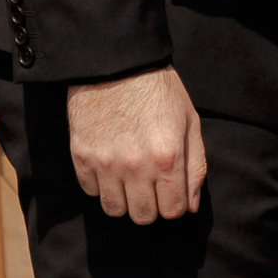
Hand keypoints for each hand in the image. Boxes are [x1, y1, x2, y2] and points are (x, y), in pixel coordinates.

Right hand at [67, 67, 206, 222]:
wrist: (115, 62)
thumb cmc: (158, 89)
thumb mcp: (189, 121)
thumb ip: (195, 166)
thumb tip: (191, 205)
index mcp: (167, 157)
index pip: (173, 210)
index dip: (175, 204)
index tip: (171, 191)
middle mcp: (135, 166)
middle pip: (143, 216)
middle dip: (151, 206)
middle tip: (150, 186)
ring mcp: (105, 162)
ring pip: (114, 209)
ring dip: (124, 200)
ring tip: (128, 179)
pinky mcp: (81, 155)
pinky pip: (91, 191)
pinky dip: (101, 184)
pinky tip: (109, 165)